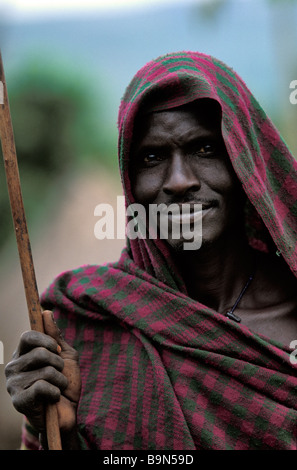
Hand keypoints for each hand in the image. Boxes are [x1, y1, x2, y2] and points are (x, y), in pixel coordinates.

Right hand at [5, 311, 80, 435]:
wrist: (68, 413)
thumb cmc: (65, 383)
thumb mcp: (65, 356)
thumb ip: (55, 336)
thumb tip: (46, 312)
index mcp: (23, 354)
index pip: (28, 336)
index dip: (46, 340)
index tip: (56, 349)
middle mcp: (14, 367)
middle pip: (40, 353)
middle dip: (58, 364)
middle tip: (59, 374)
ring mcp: (13, 384)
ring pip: (46, 371)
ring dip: (60, 380)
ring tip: (57, 388)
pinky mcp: (19, 400)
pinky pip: (43, 387)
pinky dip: (55, 392)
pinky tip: (52, 399)